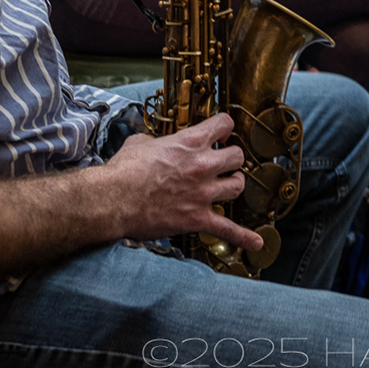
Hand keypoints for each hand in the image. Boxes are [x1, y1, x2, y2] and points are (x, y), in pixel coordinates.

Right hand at [96, 113, 261, 251]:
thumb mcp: (140, 143)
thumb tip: (155, 144)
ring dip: (233, 185)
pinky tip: (255, 242)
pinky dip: (243, 237)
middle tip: (222, 162)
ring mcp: (203, 193)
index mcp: (191, 142)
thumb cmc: (123, 171)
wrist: (113, 199)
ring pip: (238, 186)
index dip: (224, 128)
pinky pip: (228, 229)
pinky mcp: (198, 219)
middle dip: (231, 158)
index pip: (224, 124)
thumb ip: (156, 141)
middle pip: (237, 156)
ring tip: (227, 186)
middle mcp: (203, 165)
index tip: (221, 133)